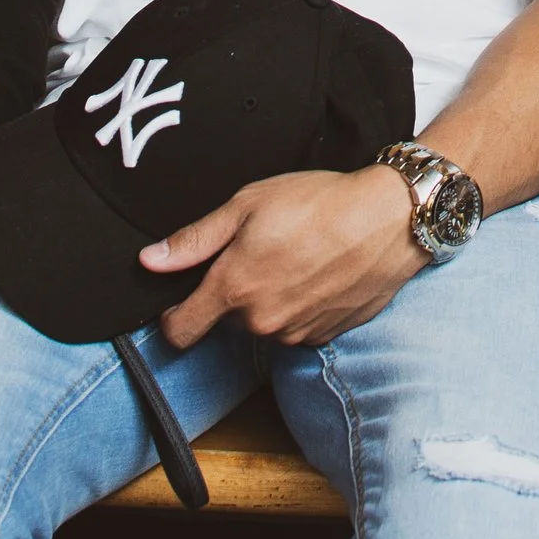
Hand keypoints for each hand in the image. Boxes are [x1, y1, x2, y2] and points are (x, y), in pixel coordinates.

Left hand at [143, 164, 423, 348]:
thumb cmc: (319, 203)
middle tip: (258, 252)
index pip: (181, 331)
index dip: (172, 319)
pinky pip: (296, 327)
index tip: (178, 303)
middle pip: (226, 321)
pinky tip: (315, 273)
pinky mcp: (325, 335)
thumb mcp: (247, 204)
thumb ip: (194, 240)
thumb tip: (150, 261)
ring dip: (268, 300)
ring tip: (294, 257)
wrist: (388, 219)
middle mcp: (262, 321)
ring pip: (263, 323)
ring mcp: (296, 332)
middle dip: (233, 293)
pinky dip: (298, 306)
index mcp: (234, 288)